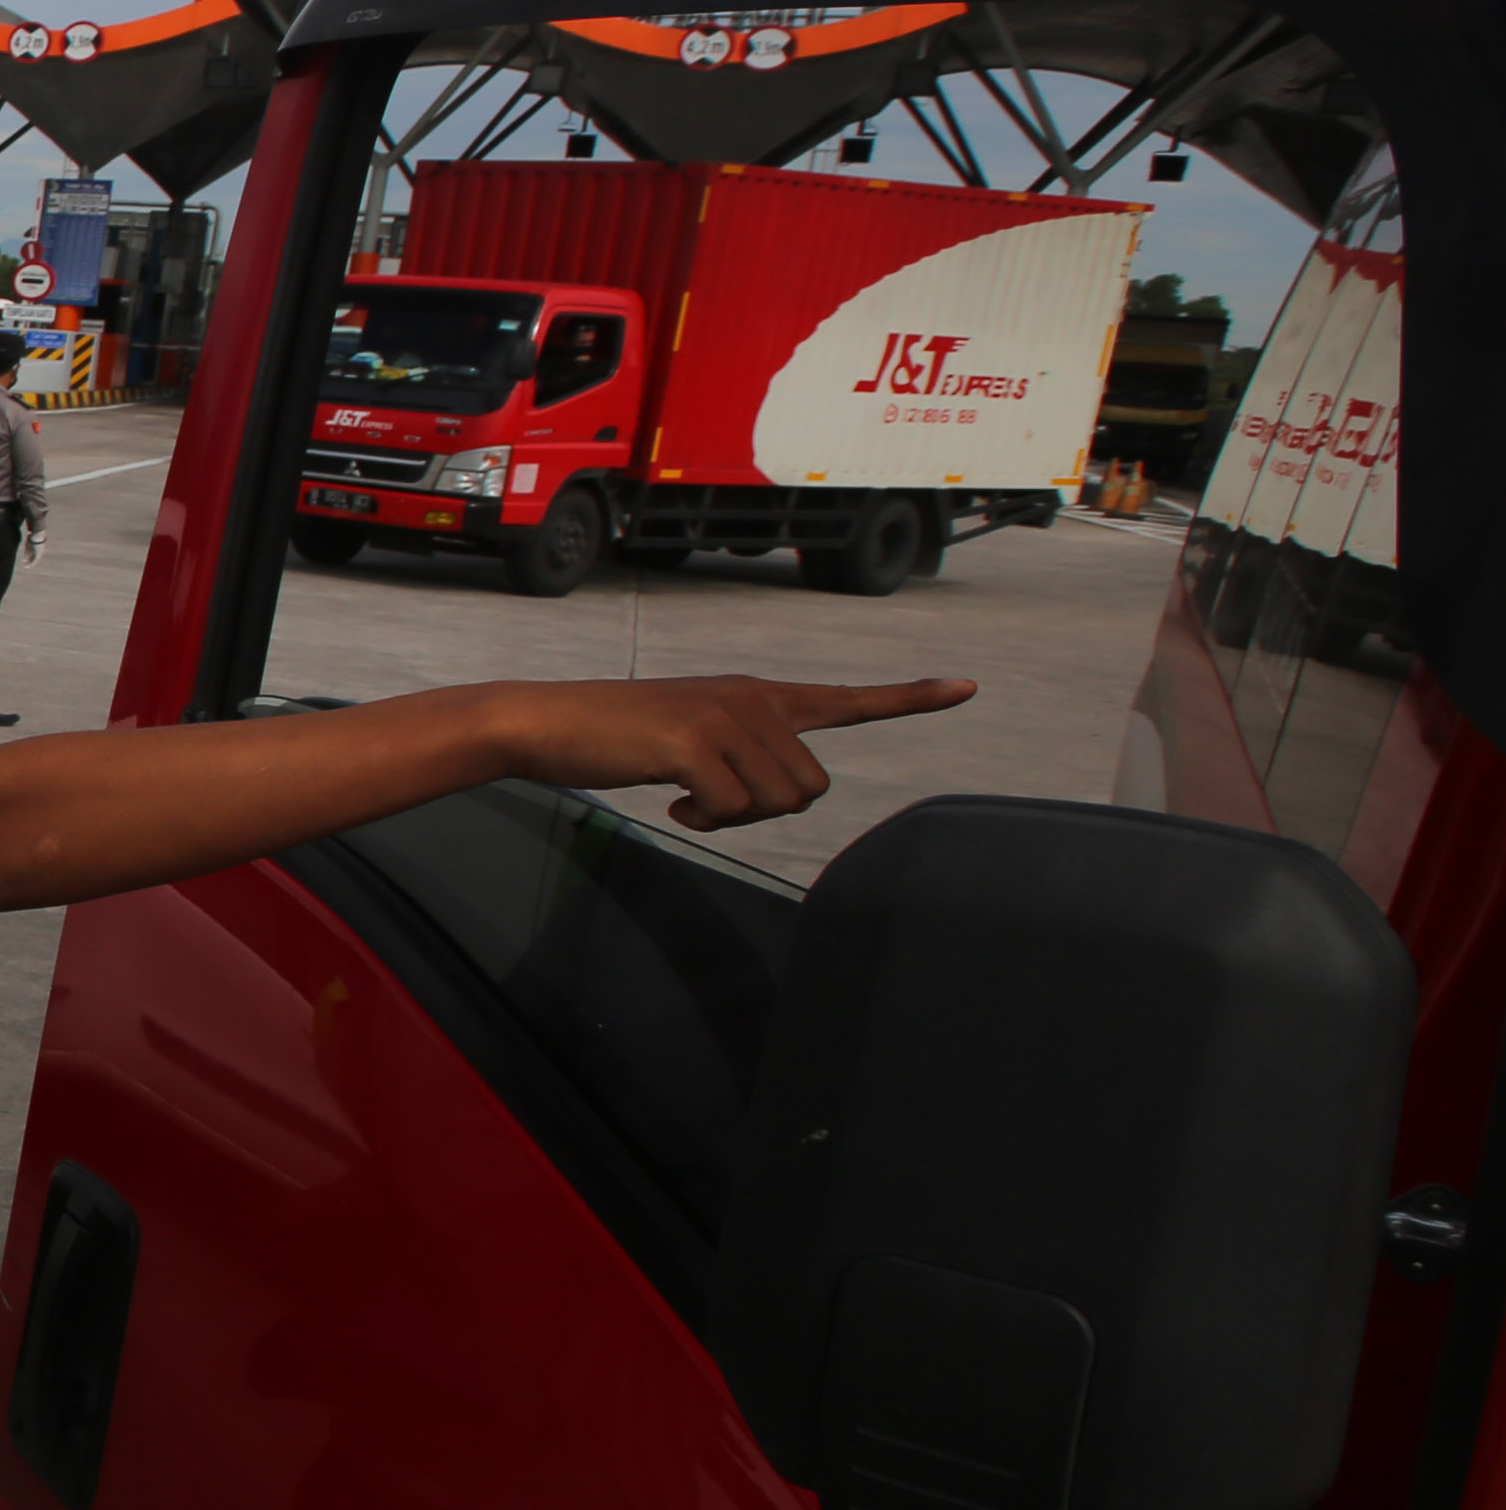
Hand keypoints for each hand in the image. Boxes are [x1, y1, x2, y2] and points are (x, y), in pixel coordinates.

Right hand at [502, 673, 974, 832]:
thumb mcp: (693, 740)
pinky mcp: (694, 740)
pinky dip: (704, 822)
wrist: (545, 722)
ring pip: (779, 802)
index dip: (909, 699)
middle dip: (766, 812)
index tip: (964, 687)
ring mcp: (725, 715)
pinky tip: (672, 802)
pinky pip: (733, 810)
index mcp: (757, 695)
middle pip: (812, 788)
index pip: (847, 700)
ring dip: (734, 819)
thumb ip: (746, 755)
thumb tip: (782, 794)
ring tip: (688, 796)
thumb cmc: (614, 739)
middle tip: (709, 800)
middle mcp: (753, 697)